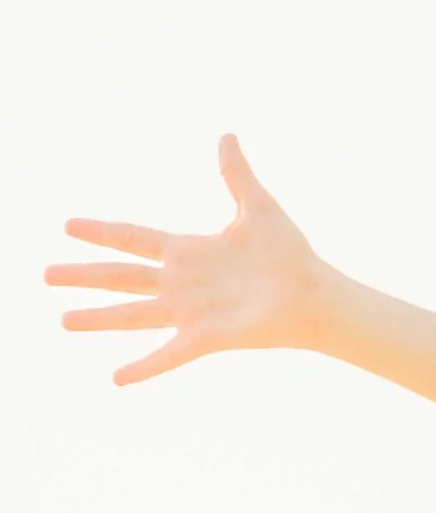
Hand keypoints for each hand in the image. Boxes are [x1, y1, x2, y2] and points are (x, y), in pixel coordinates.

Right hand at [48, 135, 328, 382]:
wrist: (314, 294)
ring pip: (133, 315)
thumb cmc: (290, 254)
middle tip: (45, 274)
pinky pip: (168, 354)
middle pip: (121, 276)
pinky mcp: (207, 338)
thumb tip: (226, 135)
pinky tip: (116, 377)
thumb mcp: (257, 206)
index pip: (133, 237)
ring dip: (98, 319)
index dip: (100, 231)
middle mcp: (181, 283)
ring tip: (64, 321)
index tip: (67, 225)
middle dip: (83, 275)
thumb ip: (236, 174)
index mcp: (187, 250)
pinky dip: (144, 367)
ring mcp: (191, 312)